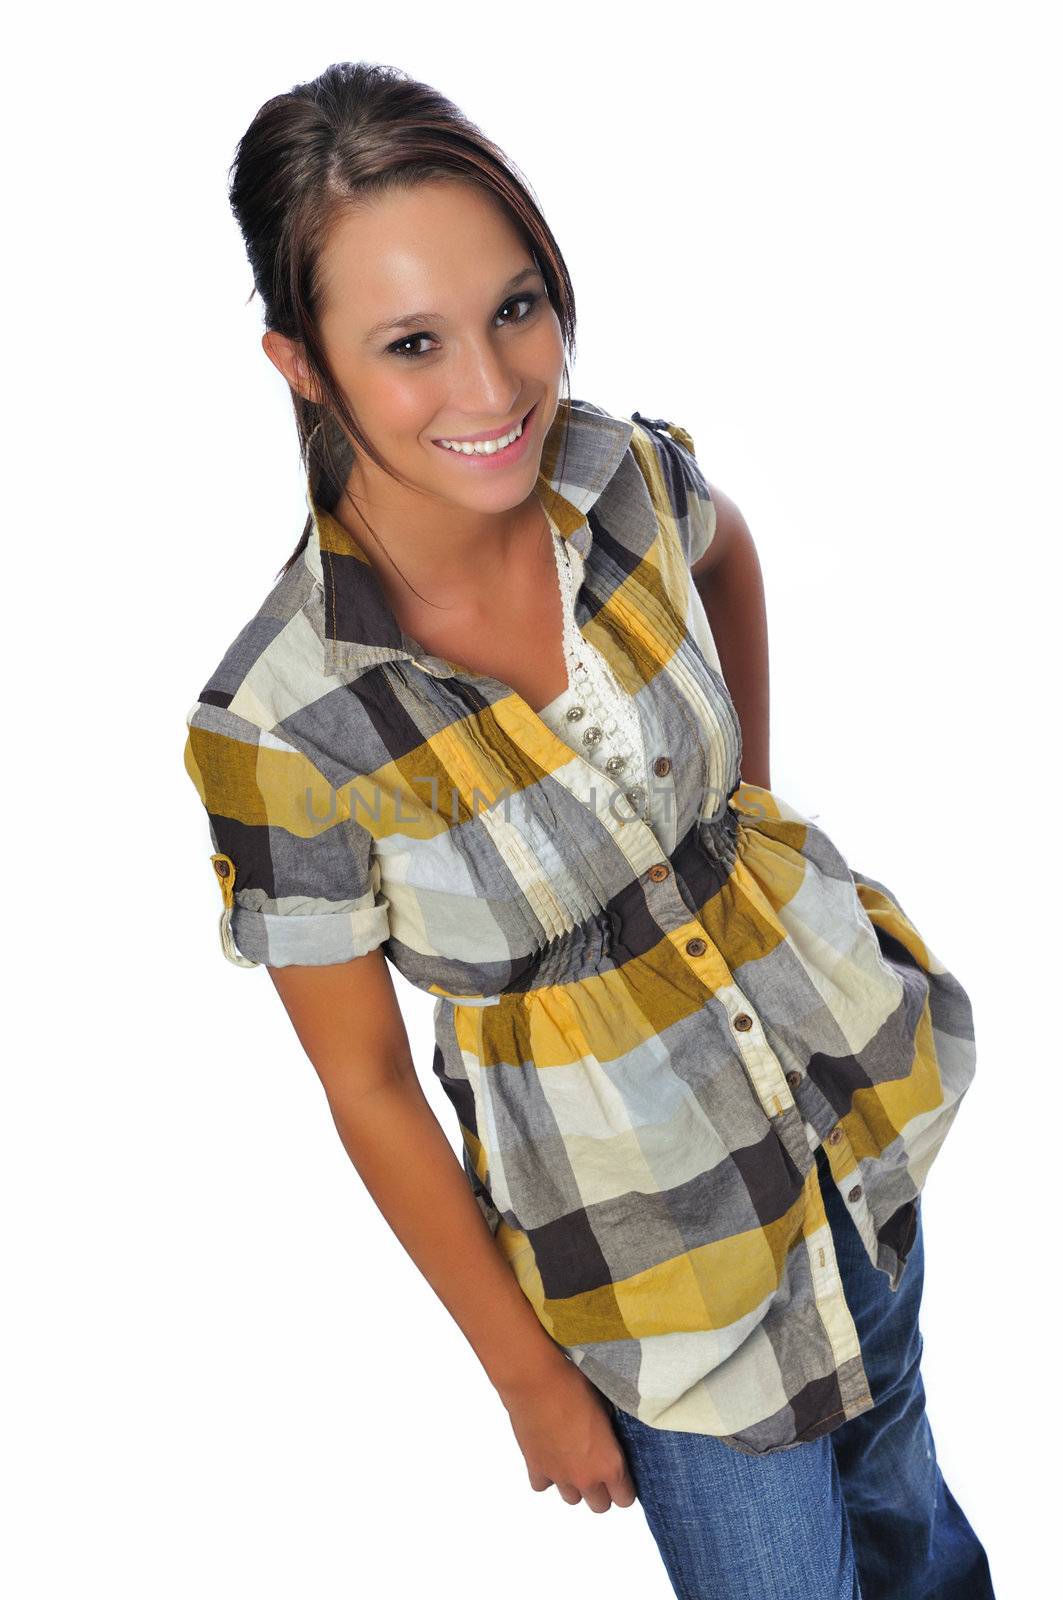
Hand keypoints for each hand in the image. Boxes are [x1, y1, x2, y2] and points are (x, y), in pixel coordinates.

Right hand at [498, 1358, 637, 1511]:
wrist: (536, 1381)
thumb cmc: (574, 1386)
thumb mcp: (605, 1406)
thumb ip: (610, 1433)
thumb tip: (609, 1436)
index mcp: (609, 1464)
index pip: (625, 1499)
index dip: (624, 1487)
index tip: (621, 1473)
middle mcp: (585, 1477)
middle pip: (599, 1506)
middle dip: (601, 1490)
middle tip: (597, 1466)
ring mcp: (558, 1476)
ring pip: (572, 1499)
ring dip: (574, 1484)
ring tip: (572, 1458)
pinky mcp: (535, 1468)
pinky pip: (544, 1485)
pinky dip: (546, 1474)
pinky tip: (549, 1454)